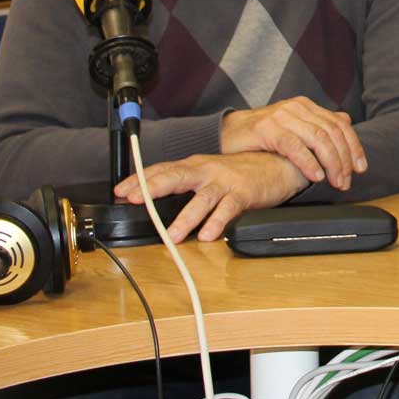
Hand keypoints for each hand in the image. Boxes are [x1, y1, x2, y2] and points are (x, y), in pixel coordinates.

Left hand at [114, 151, 304, 241]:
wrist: (278, 164)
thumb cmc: (241, 172)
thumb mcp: (209, 173)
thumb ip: (185, 184)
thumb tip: (155, 199)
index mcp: (196, 166)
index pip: (163, 169)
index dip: (140, 179)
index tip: (120, 191)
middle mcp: (207, 171)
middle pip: (176, 176)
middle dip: (153, 188)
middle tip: (134, 199)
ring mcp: (225, 182)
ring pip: (201, 199)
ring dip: (185, 218)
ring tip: (172, 235)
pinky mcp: (244, 193)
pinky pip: (228, 209)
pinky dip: (217, 222)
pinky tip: (208, 235)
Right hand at [221, 96, 365, 190]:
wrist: (225, 134)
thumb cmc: (260, 136)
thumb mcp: (292, 128)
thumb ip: (318, 124)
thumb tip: (345, 119)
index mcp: (306, 106)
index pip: (340, 124)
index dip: (354, 147)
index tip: (361, 168)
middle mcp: (296, 108)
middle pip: (332, 133)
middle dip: (344, 159)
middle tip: (347, 181)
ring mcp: (281, 116)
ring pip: (317, 139)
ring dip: (331, 163)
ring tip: (335, 182)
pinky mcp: (266, 129)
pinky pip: (294, 146)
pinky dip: (309, 162)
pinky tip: (316, 176)